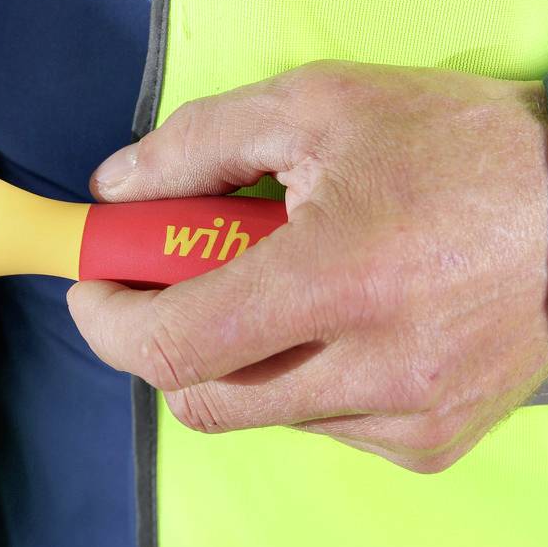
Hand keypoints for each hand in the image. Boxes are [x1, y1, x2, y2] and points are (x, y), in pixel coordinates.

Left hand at [67, 61, 547, 472]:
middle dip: (159, 337)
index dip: (107, 320)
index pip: (172, 345)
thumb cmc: (455, 142)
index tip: (93, 284)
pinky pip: (317, 422)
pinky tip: (338, 317)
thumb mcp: (316, 105)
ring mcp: (408, 416)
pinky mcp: (432, 441)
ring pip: (255, 410)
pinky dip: (296, 375)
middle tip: (166, 278)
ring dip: (234, 351)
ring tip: (282, 278)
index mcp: (339, 279)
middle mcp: (376, 367)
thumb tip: (113, 190)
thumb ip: (197, 145)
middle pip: (198, 396)